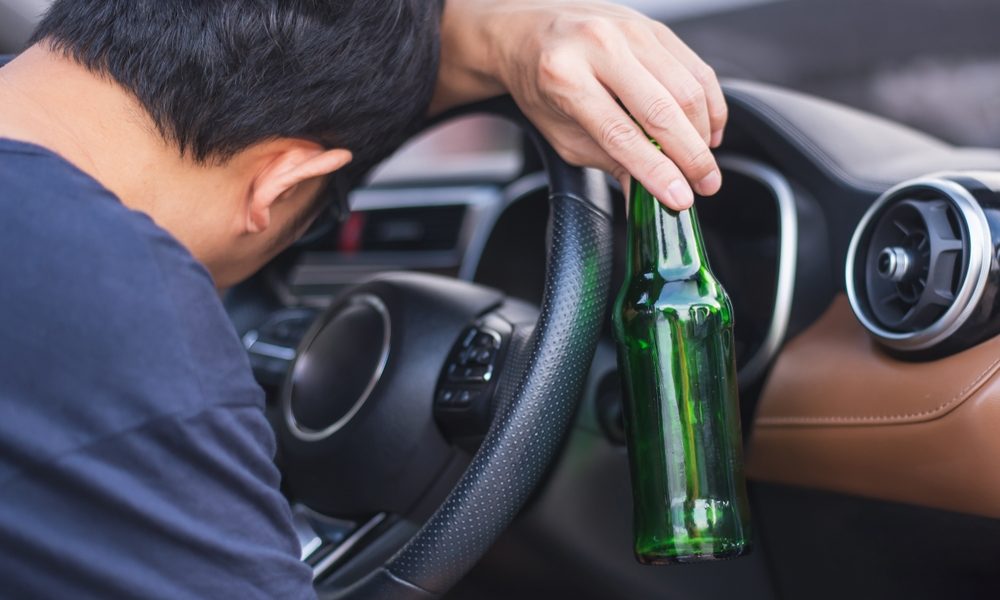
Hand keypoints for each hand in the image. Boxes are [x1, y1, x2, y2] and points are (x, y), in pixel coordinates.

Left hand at [433, 0, 726, 209]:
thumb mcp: (562, 134)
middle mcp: (599, 46)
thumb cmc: (542, 85)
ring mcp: (630, 31)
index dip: (656, 172)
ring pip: (687, 89)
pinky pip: (697, 69)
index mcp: (565, 77)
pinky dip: (710, 105)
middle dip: (691, 157)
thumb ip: (608, 163)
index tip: (680, 199)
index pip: (621, 135)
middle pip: (662, 111)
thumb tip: (644, 200)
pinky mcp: (654, 28)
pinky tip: (708, 132)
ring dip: (703, 134)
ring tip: (703, 165)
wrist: (529, 30)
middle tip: (706, 186)